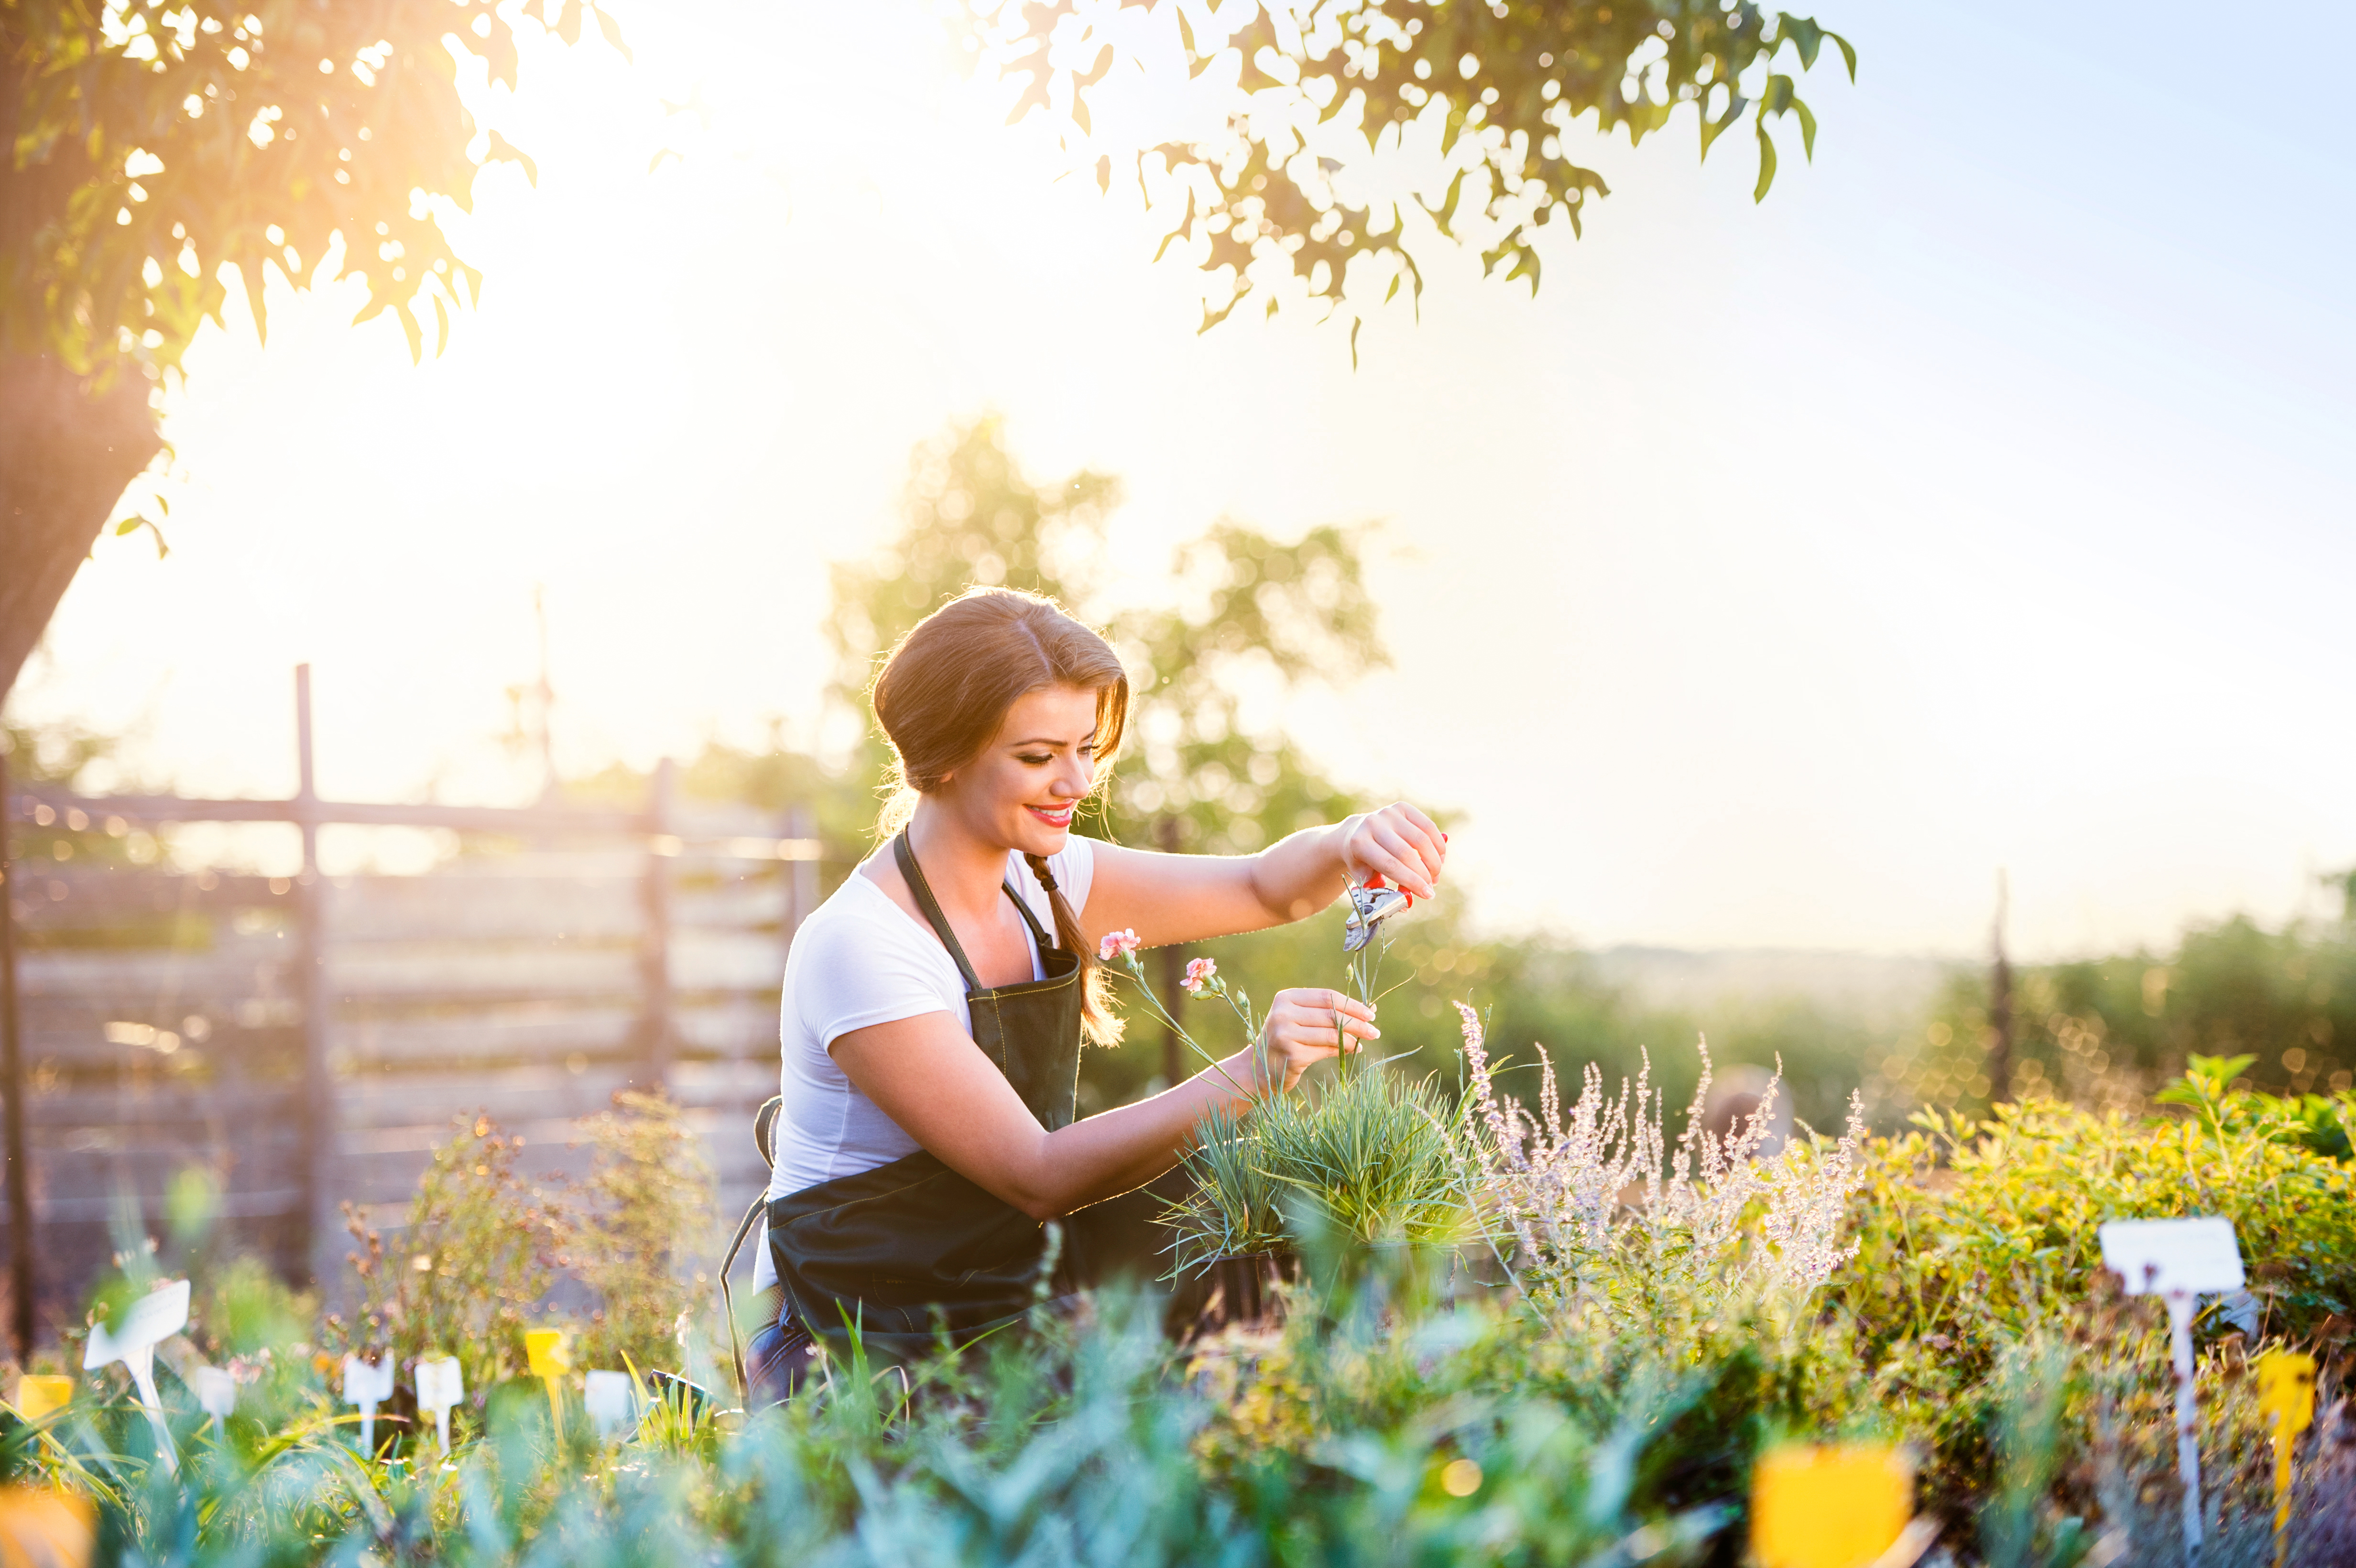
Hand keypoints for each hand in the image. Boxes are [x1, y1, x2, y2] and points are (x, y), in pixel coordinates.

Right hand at [1248, 987, 1378, 1093]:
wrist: (1260, 1067)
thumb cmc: (1287, 1039)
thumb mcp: (1301, 1019)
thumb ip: (1329, 1013)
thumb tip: (1370, 1010)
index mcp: (1286, 997)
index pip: (1326, 996)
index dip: (1351, 1004)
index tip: (1370, 1013)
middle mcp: (1283, 1013)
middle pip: (1331, 1014)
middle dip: (1357, 1022)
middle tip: (1374, 1030)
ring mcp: (1285, 1034)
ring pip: (1331, 1033)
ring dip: (1354, 1037)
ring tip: (1367, 1040)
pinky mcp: (1292, 1055)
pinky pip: (1326, 1050)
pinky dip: (1343, 1049)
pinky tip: (1353, 1050)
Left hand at [1337, 803, 1446, 900]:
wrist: (1356, 833)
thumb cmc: (1363, 861)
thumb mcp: (1366, 878)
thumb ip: (1384, 891)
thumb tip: (1406, 904)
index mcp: (1359, 843)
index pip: (1390, 865)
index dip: (1411, 881)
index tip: (1427, 894)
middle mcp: (1372, 824)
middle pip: (1406, 853)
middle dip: (1424, 874)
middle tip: (1431, 888)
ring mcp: (1388, 813)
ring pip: (1421, 839)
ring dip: (1433, 861)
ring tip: (1435, 876)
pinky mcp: (1402, 807)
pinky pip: (1428, 827)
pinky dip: (1437, 845)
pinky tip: (1439, 859)